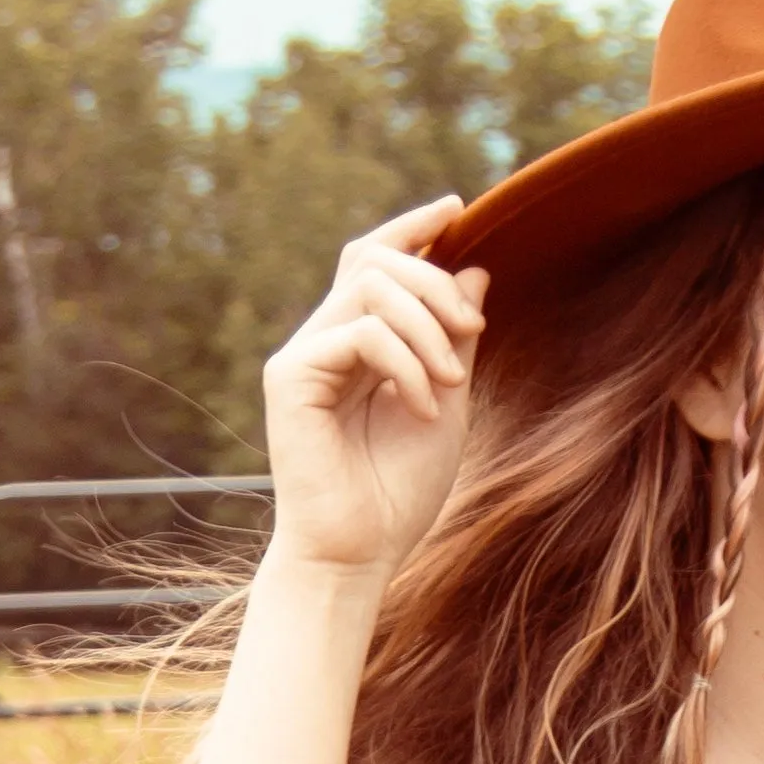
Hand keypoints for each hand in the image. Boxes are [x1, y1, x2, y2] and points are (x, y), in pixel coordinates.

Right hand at [262, 201, 485, 581]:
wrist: (358, 554)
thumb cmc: (397, 492)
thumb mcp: (448, 400)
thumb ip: (456, 338)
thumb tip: (474, 269)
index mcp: (355, 343)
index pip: (374, 260)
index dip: (412, 228)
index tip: (457, 209)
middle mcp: (321, 340)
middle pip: (373, 260)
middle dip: (434, 282)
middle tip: (472, 332)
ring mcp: (302, 356)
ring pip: (368, 287)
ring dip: (427, 324)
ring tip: (452, 378)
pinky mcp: (290, 378)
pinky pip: (360, 333)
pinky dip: (405, 362)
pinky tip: (422, 405)